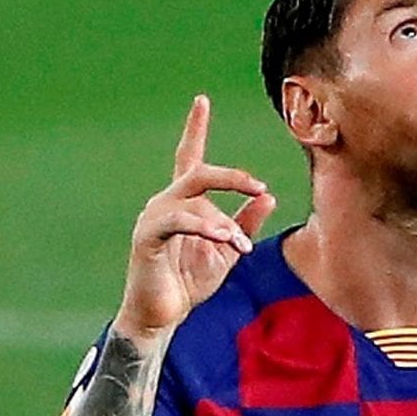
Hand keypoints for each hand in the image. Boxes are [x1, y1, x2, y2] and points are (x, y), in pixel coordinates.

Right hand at [116, 95, 276, 338]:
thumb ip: (246, 222)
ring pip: (194, 200)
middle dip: (231, 177)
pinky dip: (203, 227)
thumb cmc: (189, 280)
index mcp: (184, 202)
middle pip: (198, 172)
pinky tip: (224, 238)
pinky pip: (177, 222)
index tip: (202, 100)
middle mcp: (165, 202)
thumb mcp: (228, 249)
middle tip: (258, 186)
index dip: (195, 129)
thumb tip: (269, 195)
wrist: (162, 314)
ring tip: (241, 245)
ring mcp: (153, 218)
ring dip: (224, 221)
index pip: (189, 157)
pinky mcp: (147, 237)